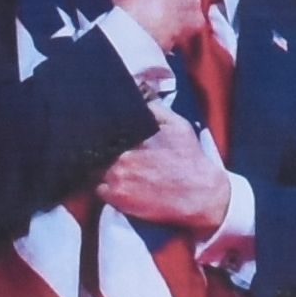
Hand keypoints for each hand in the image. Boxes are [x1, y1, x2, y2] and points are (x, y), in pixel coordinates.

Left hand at [99, 116, 235, 236]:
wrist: (200, 195)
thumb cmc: (189, 158)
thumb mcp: (177, 125)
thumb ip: (154, 109)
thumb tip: (136, 97)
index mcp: (133, 137)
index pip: (104, 130)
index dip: (101, 131)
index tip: (103, 132)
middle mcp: (121, 158)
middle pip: (98, 150)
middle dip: (101, 148)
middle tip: (110, 150)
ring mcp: (117, 180)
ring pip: (95, 168)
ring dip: (100, 166)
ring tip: (111, 166)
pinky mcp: (117, 199)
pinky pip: (99, 188)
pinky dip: (104, 185)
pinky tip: (116, 182)